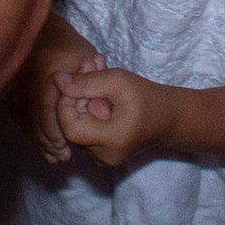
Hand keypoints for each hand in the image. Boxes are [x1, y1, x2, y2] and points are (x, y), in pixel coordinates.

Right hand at [13, 17, 106, 162]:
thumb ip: (92, 87)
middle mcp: (26, 77)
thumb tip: (101, 114)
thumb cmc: (73, 49)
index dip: (53, 130)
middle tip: (61, 156)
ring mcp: (17, 82)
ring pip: (22, 117)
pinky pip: (17, 113)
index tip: (64, 147)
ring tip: (53, 154)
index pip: (43, 106)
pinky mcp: (13, 88)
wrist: (49, 32)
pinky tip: (41, 142)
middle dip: (45, 140)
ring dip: (37, 138)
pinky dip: (29, 129)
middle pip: (30, 116)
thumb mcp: (88, 62)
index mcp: (46, 69)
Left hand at [53, 59, 176, 165]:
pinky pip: (87, 131)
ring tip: (95, 71)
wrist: (167, 118)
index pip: (71, 127)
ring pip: (79, 127)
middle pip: (74, 127)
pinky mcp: (103, 154)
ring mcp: (104, 159)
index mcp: (111, 141)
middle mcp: (104, 157)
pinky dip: (88, 109)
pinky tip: (98, 90)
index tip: (74, 78)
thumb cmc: (146, 96)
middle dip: (76, 95)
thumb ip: (87, 82)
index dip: (65, 103)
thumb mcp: (118, 81)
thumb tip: (57, 80)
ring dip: (82, 99)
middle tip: (87, 65)